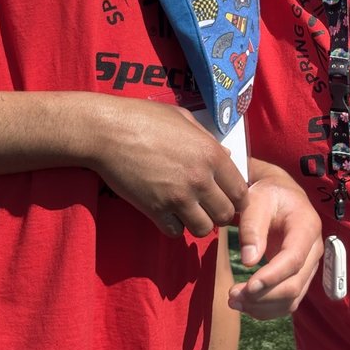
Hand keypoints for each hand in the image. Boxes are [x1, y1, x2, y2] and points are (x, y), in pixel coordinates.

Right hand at [88, 99, 247, 238]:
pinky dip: (174, 226)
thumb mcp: (184, 119)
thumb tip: (227, 157)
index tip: (227, 198)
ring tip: (188, 211)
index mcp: (212, 154)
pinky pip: (175, 232)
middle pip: (226, 215)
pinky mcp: (155, 209)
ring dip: (198, 223)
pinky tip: (167, 213)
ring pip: (204, 229)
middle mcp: (200, 178)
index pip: (241, 192)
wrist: (108, 130)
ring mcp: (178, 196)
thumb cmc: (145, 117)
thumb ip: (209, 140)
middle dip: (219, 214)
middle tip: (207, 206)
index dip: (237, 199)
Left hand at [228, 159, 321, 319]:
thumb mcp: (257, 200)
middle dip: (263, 296)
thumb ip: (252, 227)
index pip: (294, 259)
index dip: (272, 277)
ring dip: (263, 307)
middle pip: (294, 284)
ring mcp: (309, 266)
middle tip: (231, 295)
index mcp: (307, 226)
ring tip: (233, 301)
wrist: (281, 195)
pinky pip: (288, 301)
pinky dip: (267, 309)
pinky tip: (245, 305)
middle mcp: (314, 249)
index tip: (248, 287)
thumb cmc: (268, 194)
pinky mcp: (300, 277)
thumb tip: (249, 261)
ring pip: (292, 298)